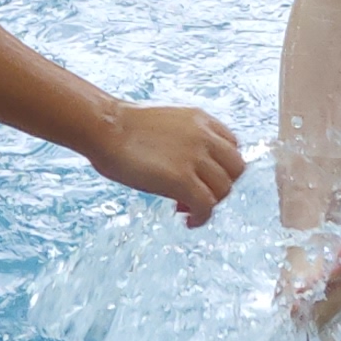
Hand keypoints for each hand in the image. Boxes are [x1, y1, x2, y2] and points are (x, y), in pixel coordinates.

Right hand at [90, 100, 245, 226]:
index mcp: (200, 119)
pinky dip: (201, 217)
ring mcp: (195, 158)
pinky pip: (207, 206)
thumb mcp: (164, 124)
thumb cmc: (121, 127)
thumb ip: (182, 140)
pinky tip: (188, 220)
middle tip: (197, 195)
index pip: (232, 146)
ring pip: (224, 190)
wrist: (104, 128)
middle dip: (221, 185)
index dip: (220, 166)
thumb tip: (181, 164)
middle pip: (236, 169)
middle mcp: (204, 136)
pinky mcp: (183, 179)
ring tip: (185, 208)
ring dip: (209, 203)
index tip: (202, 177)